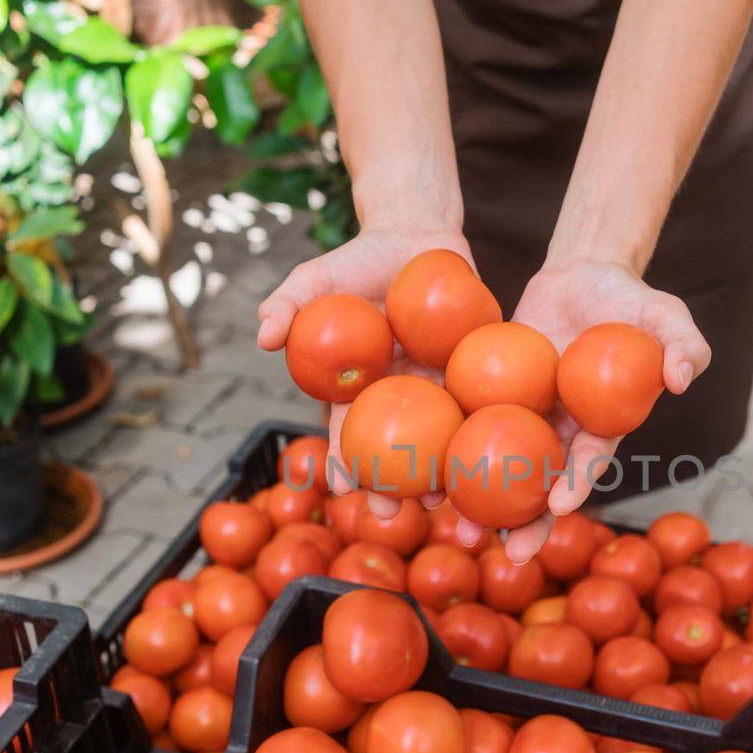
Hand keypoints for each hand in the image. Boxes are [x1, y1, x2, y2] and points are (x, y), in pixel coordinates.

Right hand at [258, 224, 472, 514]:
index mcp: (359, 388)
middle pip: (394, 450)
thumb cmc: (358, 261)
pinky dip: (483, 432)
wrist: (416, 237)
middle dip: (391, 487)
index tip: (341, 486)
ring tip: (443, 505)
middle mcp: (399, 398)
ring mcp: (438, 389)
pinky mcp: (474, 373)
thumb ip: (288, 302)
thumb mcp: (316, 278)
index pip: (348, 431)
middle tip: (390, 516)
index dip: (343, 460)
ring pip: (440, 441)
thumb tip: (263, 336)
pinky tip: (489, 458)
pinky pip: (481, 406)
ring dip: (441, 475)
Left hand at [455, 261, 710, 563]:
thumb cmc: (630, 299)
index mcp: (601, 423)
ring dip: (483, 503)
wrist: (582, 275)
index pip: (589, 460)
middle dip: (531, 523)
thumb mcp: (665, 314)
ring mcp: (524, 417)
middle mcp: (561, 431)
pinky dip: (451, 451)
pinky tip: (427, 477)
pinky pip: (470, 426)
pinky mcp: (493, 397)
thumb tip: (683, 379)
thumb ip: (684, 344)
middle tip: (513, 554)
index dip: (578, 484)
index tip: (563, 506)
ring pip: (500, 468)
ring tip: (461, 531)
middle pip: (544, 483)